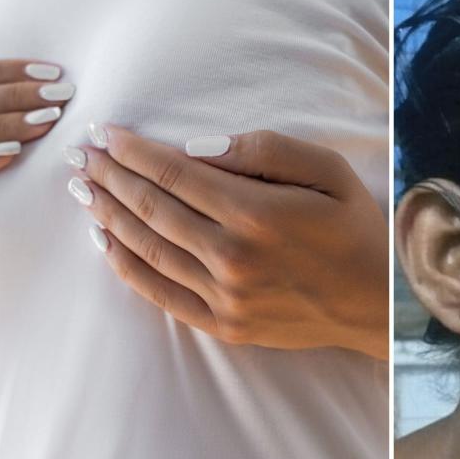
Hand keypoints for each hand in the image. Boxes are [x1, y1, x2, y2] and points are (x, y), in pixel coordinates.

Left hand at [64, 126, 388, 359]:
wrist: (378, 303)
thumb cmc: (356, 229)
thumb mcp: (329, 171)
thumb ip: (265, 152)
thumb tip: (198, 148)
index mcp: (258, 213)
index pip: (175, 174)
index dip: (133, 151)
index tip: (106, 134)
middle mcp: (233, 257)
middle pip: (152, 208)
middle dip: (110, 177)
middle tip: (80, 156)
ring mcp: (226, 296)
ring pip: (147, 249)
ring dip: (108, 216)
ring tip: (84, 190)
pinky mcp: (225, 324)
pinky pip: (160, 294)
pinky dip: (127, 267)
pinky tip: (106, 242)